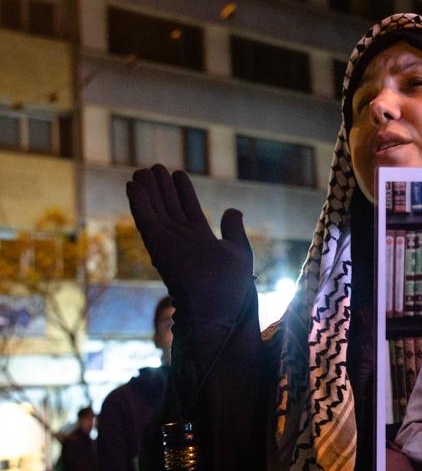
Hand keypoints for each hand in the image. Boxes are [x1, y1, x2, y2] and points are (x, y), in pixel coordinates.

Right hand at [126, 165, 253, 321]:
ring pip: (155, 209)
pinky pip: (145, 218)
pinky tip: (133, 185)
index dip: (183, 191)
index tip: (178, 174)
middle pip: (169, 206)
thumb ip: (233, 230)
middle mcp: (183, 239)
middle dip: (162, 187)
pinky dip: (139, 201)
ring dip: (148, 190)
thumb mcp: (239, 251)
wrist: (218, 305)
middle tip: (154, 166)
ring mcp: (168, 241)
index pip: (189, 209)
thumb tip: (233, 210)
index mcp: (201, 240)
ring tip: (142, 170)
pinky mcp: (157, 244)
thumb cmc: (232, 285)